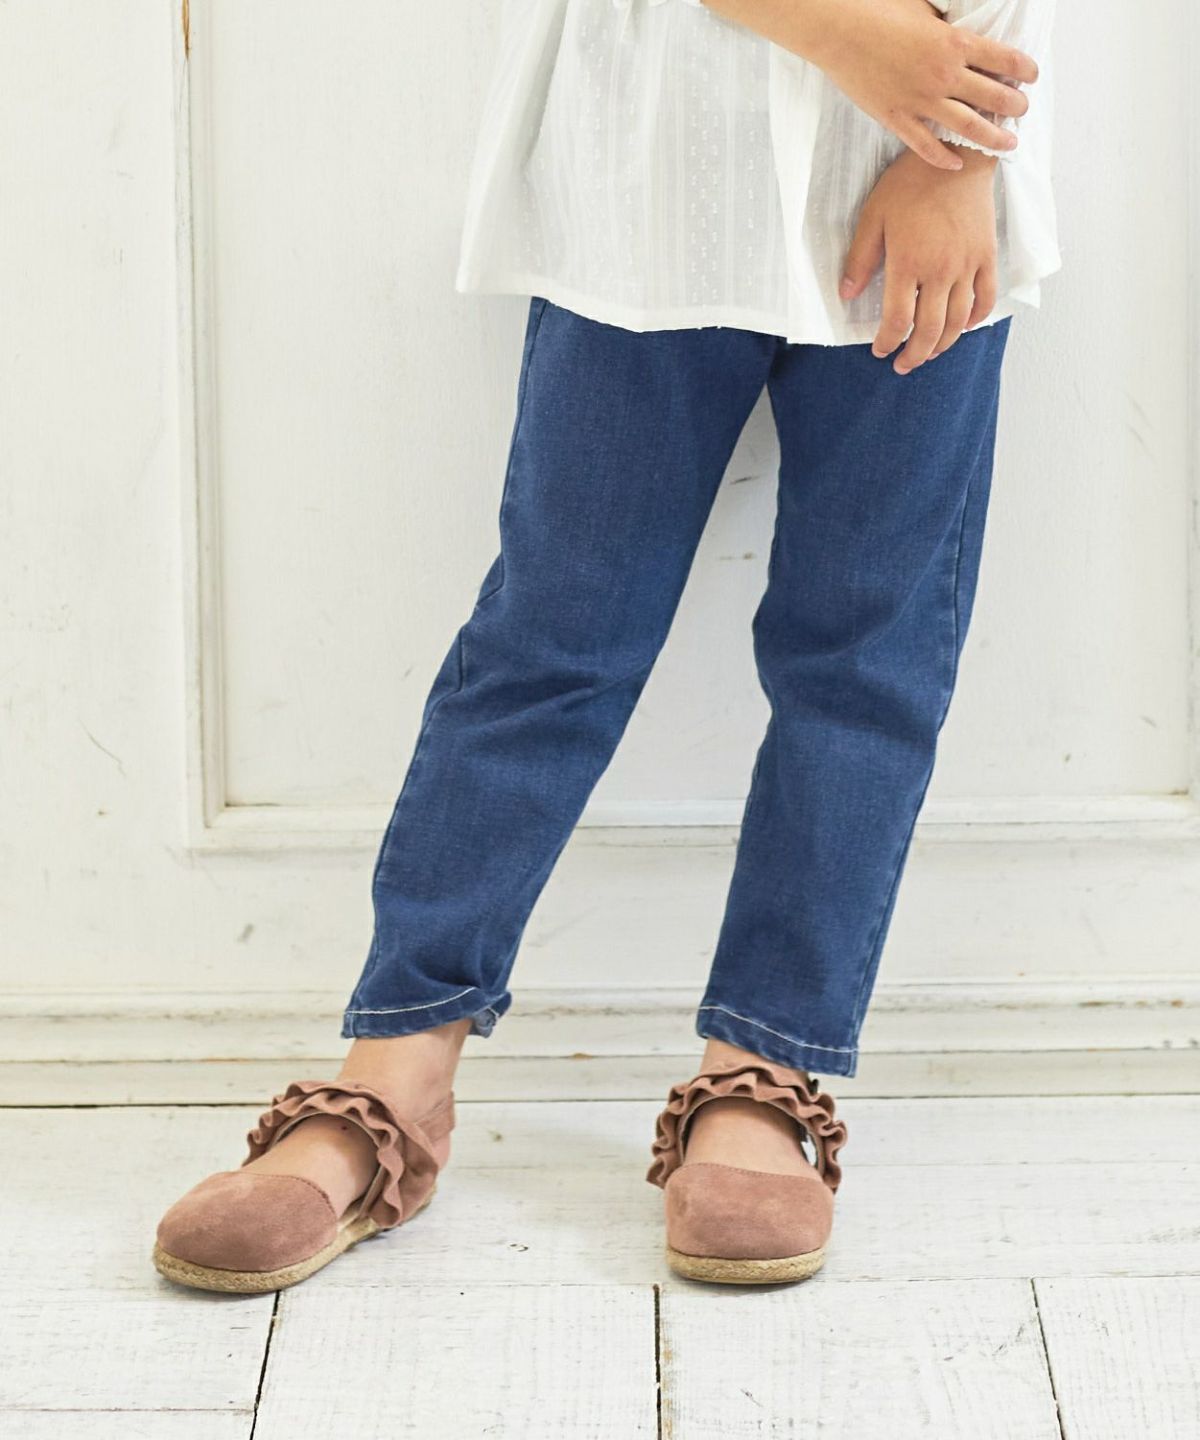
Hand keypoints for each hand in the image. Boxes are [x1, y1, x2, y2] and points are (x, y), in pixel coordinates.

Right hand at [797, 0, 1036, 169]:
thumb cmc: (880, 10)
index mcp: (955, 43)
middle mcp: (944, 76)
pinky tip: (957, 164)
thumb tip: (963, 31)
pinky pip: (927, 146)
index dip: (1025, 69)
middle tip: (1022, 109)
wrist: (840, 31)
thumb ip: (948, 27)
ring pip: (968, 127)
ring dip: (994, 137)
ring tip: (1009, 143)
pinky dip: (944, 158)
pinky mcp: (897, 118)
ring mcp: (921, 101)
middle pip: (993, 97)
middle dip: (1015, 105)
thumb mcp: (925, 8)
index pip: (1005, 59)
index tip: (1032, 76)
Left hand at [839, 145, 998, 371]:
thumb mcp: (874, 216)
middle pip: (928, 331)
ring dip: (941, 345)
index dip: (886, 342)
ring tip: (928, 353)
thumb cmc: (910, 183)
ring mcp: (967, 266)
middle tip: (903, 365)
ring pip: (957, 322)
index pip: (897, 321)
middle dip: (914, 355)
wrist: (958, 153)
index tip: (880, 350)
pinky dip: (974, 319)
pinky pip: (985, 298)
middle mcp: (940, 271)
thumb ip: (860, 259)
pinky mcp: (986, 256)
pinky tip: (962, 327)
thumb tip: (846, 295)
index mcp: (908, 264)